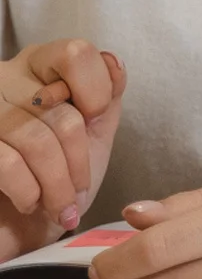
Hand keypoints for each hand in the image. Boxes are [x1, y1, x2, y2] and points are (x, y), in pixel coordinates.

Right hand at [0, 42, 124, 260]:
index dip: (97, 92)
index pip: (76, 54)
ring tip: (61, 207)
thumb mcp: (92, 131)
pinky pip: (8, 164)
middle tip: (77, 193)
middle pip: (61, 111)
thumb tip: (113, 61)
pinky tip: (31, 203)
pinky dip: (29, 192)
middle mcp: (5, 77)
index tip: (94, 123)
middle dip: (77, 163)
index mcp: (40, 65)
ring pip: (36, 142)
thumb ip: (107, 95)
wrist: (17, 224)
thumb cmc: (57, 176)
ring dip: (57, 186)